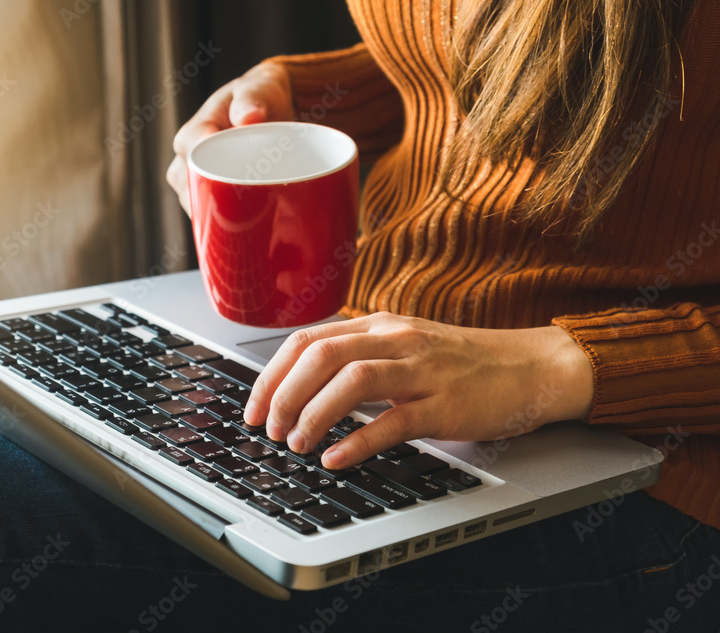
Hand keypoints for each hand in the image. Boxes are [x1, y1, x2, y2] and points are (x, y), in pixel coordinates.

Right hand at [167, 62, 294, 213]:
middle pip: (192, 192)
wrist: (264, 106)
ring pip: (197, 207)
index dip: (215, 179)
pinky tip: (241, 231)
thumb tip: (249, 117)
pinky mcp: (206, 193)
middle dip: (218, 204)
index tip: (245, 188)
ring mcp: (193, 179)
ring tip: (251, 218)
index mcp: (192, 135)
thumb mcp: (258, 88)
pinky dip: (223, 222)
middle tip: (255, 210)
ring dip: (220, 216)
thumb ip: (252, 98)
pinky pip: (207, 213)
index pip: (194, 165)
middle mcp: (186, 160)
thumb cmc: (259, 95)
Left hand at [243, 313, 594, 469]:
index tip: (253, 407)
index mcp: (377, 326)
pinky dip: (357, 442)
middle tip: (269, 429)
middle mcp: (395, 340)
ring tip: (296, 444)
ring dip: (313, 414)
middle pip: (320, 356)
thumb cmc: (461, 364)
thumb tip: (300, 388)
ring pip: (351, 381)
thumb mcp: (402, 348)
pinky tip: (337, 459)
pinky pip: (393, 421)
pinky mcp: (446, 404)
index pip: (306, 341)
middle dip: (283, 395)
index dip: (271, 375)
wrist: (531, 368)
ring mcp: (422, 370)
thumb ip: (357, 358)